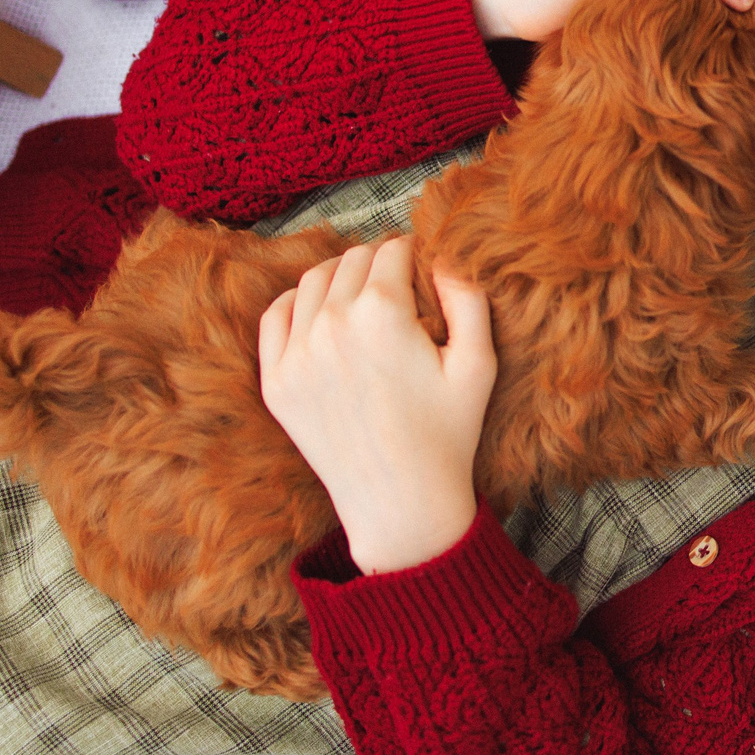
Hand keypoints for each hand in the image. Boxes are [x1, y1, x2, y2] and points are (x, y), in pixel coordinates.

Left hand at [258, 237, 496, 574]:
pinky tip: (321, 315)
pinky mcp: (276, 381)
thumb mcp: (479, 364)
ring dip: (340, 278)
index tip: (423, 272)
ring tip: (363, 299)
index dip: (414, 254)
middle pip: (353, 260)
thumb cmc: (447, 434)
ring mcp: (296, 354)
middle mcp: (331, 324)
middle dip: (380, 264)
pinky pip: (276, 316)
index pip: (392, 250)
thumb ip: (468, 298)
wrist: (400, 504)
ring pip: (313, 280)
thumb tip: (445, 257)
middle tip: (400, 288)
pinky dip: (297, 303)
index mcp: (383, 313)